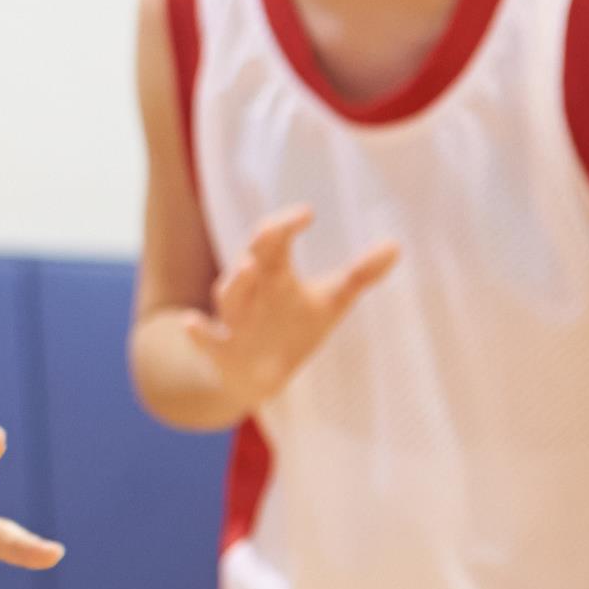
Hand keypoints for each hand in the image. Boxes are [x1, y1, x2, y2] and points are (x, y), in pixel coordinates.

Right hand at [182, 207, 396, 411]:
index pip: (277, 240)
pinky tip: (192, 324)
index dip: (288, 225)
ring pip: (228, 296)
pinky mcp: (222, 349)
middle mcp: (251, 290)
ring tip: (248, 267)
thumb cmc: (293, 328)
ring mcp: (234, 319)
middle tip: (272, 229)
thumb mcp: (330, 301)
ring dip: (236, 282)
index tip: (308, 213)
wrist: (259, 375)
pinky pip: (206, 339)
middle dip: (261, 245)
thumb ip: (360, 274)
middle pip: (251, 260)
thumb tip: (396, 245)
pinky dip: (198, 332)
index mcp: (274, 273)